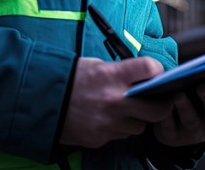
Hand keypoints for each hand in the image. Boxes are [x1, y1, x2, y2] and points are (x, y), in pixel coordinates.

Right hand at [59, 57, 173, 148]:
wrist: (41, 101)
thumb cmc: (69, 79)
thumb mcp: (94, 65)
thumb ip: (120, 72)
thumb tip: (141, 76)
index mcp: (112, 76)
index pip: (150, 69)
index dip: (157, 70)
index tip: (156, 72)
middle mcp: (114, 101)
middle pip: (157, 109)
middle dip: (162, 105)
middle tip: (160, 101)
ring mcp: (108, 123)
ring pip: (140, 126)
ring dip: (137, 119)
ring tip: (126, 110)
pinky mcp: (101, 139)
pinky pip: (121, 135)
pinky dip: (119, 128)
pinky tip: (108, 119)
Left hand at [152, 67, 204, 146]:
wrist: (173, 126)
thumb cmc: (193, 97)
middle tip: (203, 84)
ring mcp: (193, 131)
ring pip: (191, 119)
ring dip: (185, 106)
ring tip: (177, 94)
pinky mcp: (172, 136)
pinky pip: (168, 125)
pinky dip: (164, 113)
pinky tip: (159, 100)